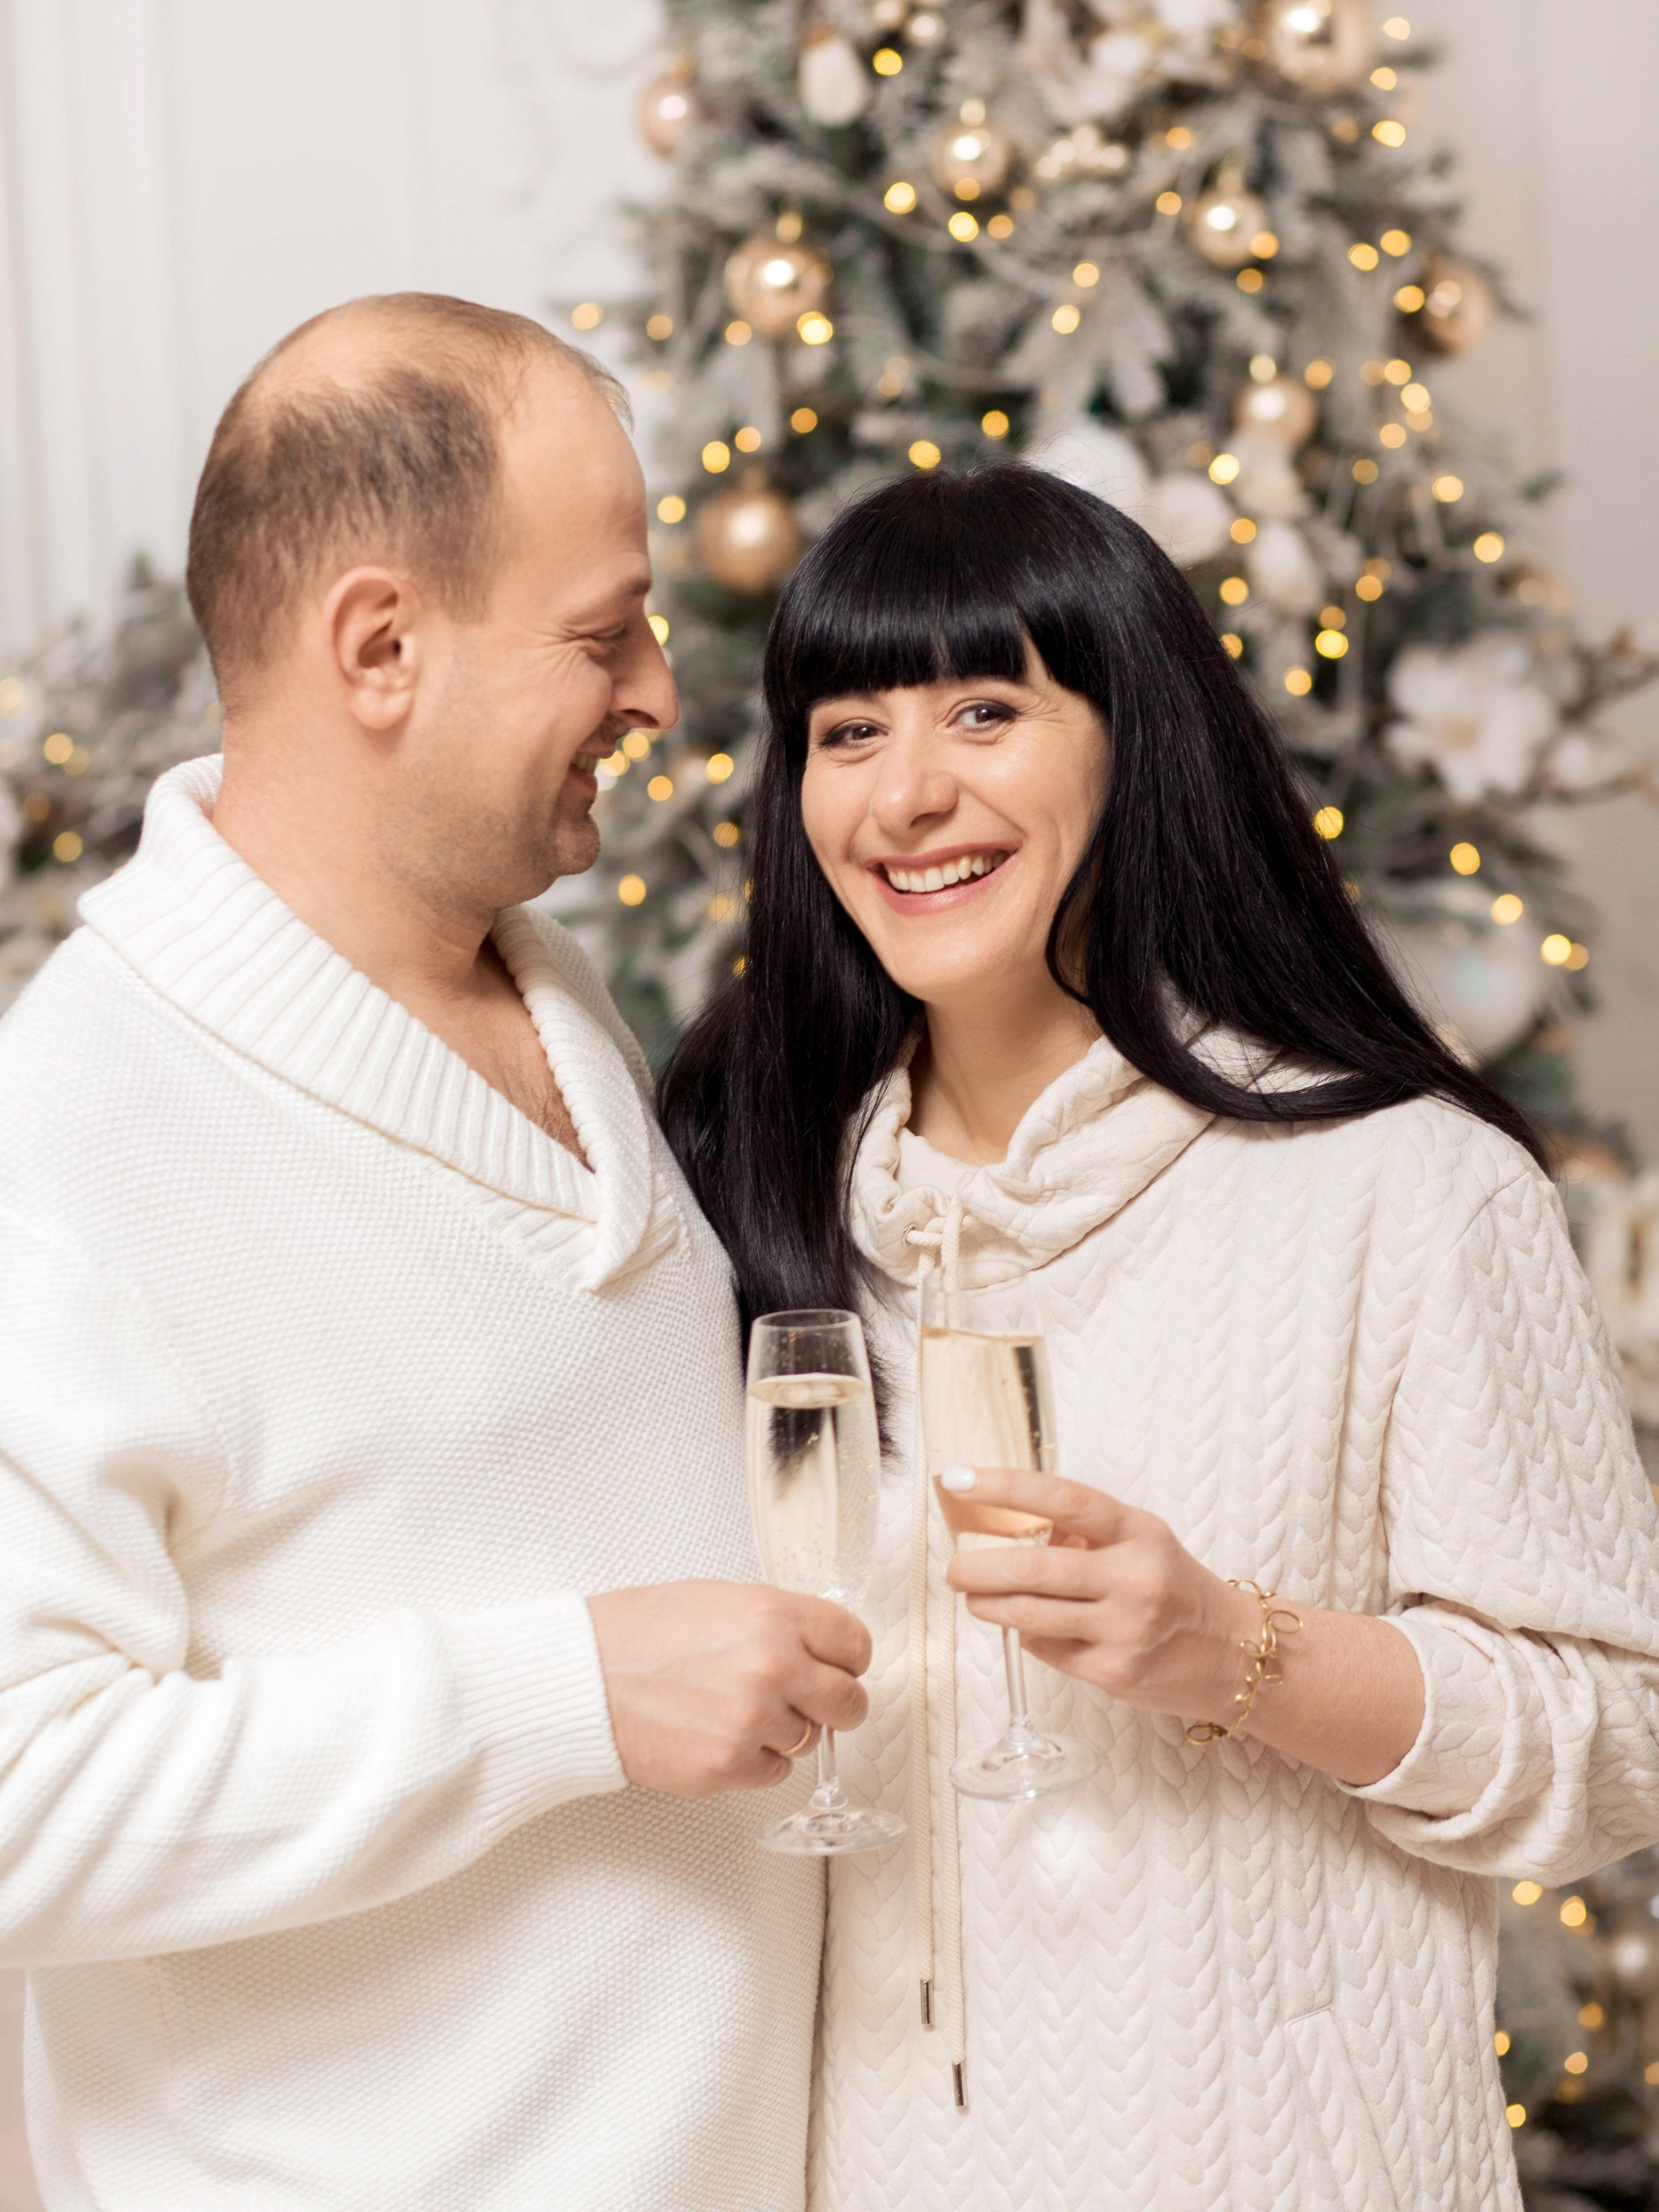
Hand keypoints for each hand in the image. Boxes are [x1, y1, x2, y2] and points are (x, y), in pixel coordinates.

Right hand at [587, 1580, 871, 1797]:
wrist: (583, 1678)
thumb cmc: (642, 1632)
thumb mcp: (720, 1600)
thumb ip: (779, 1623)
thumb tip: (822, 1652)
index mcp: (774, 1615)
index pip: (856, 1644)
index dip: (848, 1659)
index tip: (837, 1667)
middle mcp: (773, 1666)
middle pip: (851, 1703)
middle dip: (834, 1706)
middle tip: (804, 1702)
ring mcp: (753, 1720)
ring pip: (809, 1740)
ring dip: (781, 1732)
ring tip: (730, 1710)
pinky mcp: (729, 1766)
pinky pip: (775, 1772)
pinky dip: (754, 1760)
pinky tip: (716, 1735)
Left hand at [943, 1468, 1256, 1726]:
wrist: (1236, 1654)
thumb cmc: (1175, 1588)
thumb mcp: (1141, 1543)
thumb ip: (1084, 1535)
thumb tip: (1006, 1528)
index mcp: (1139, 1531)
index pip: (1063, 1499)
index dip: (1005, 1486)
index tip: (960, 1479)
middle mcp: (1135, 1578)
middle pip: (1034, 1567)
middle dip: (978, 1567)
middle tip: (951, 1567)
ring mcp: (1125, 1629)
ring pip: (1030, 1615)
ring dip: (988, 1606)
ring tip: (972, 1598)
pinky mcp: (1115, 1673)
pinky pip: (1048, 1650)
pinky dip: (1028, 1637)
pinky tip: (1027, 1629)